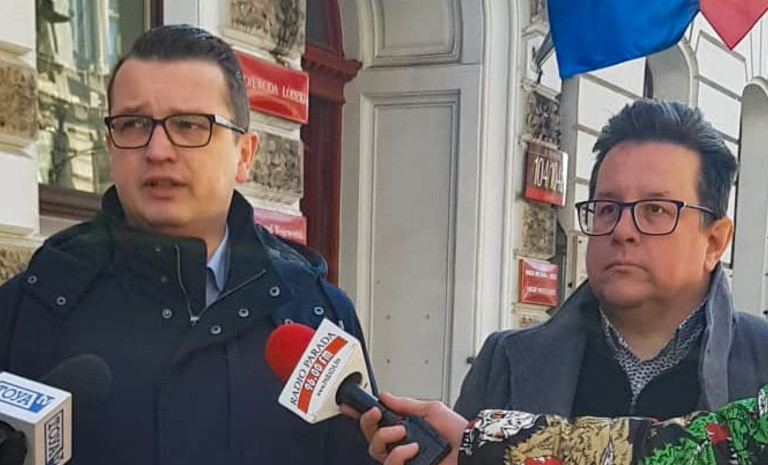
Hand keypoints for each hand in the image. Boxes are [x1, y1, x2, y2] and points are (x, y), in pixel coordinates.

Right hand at [346, 392, 466, 464]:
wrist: (470, 447)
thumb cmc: (456, 430)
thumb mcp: (430, 409)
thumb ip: (405, 404)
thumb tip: (385, 396)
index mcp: (404, 429)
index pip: (376, 424)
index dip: (360, 416)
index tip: (348, 405)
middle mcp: (400, 445)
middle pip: (370, 437)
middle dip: (368, 422)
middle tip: (377, 414)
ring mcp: (403, 459)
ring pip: (375, 451)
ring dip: (385, 437)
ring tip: (403, 432)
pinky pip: (391, 464)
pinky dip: (399, 454)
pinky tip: (412, 448)